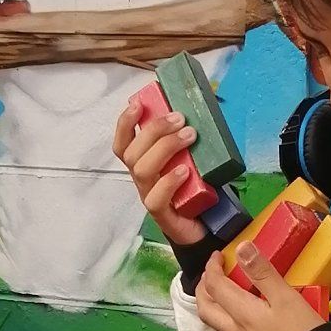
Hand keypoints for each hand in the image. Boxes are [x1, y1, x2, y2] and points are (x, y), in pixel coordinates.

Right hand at [112, 97, 206, 249]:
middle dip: (154, 130)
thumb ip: (186, 140)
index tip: (138, 104)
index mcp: (144, 164)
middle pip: (132, 153)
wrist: (207, 226)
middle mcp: (142, 180)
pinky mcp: (163, 215)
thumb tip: (199, 111)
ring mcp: (150, 197)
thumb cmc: (196, 188)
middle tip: (180, 119)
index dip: (125, 123)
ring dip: (165, 148)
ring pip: (142, 171)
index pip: (123, 143)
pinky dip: (169, 181)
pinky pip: (156, 198)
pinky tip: (184, 171)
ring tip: (189, 136)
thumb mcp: (191, 159)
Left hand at [195, 243, 324, 330]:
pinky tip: (242, 313)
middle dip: (203, 288)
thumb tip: (242, 248)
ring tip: (224, 289)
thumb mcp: (286, 298)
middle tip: (213, 272)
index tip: (219, 255)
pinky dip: (228, 317)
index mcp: (243, 314)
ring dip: (213, 303)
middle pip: (205, 309)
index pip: (214, 287)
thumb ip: (263, 273)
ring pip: (216, 322)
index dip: (212, 267)